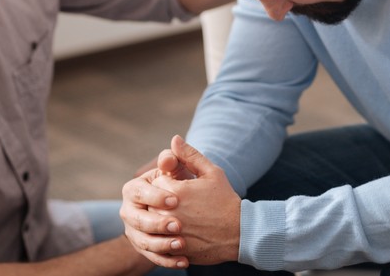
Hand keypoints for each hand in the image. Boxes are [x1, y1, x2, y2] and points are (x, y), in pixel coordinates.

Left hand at [121, 136, 240, 267]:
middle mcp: (166, 212)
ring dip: (162, 221)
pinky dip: (165, 239)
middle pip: (150, 203)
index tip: (184, 189)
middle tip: (186, 206)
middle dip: (163, 203)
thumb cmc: (225, 200)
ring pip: (152, 224)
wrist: (239, 233)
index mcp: (172, 190)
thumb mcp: (211, 173)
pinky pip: (158, 243)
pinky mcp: (171, 250)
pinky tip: (183, 235)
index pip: (156, 183)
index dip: (170, 185)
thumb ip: (190, 155)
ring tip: (185, 220)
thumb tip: (174, 139)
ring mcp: (167, 233)